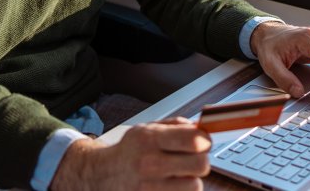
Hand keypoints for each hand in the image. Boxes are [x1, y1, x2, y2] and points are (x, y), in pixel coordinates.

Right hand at [51, 117, 211, 190]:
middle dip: (200, 160)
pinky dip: (180, 190)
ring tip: (178, 174)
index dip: (205, 140)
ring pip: (195, 186)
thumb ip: (175, 126)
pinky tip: (170, 184)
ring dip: (190, 180)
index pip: (194, 140)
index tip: (202, 141)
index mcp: (150, 140)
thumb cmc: (130, 151)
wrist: (104, 174)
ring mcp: (151, 187)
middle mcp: (151, 163)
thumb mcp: (147, 129)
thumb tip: (201, 129)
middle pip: (201, 165)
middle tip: (191, 159)